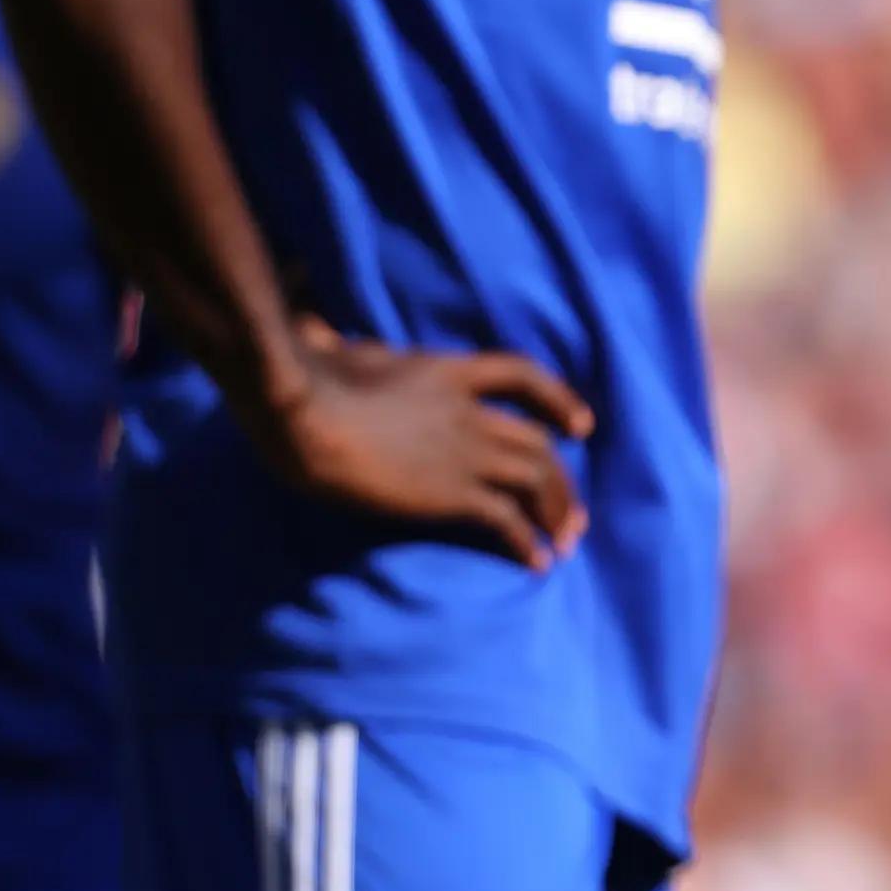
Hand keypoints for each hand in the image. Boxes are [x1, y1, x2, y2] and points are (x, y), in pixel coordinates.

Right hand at [250, 315, 593, 569]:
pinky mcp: (453, 493)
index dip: (558, 399)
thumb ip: (340, 344)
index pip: (522, 376)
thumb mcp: (337, 348)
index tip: (581, 425)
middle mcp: (471, 412)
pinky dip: (526, 542)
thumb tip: (312, 326)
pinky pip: (506, 520)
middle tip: (573, 514)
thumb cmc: (309, 377)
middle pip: (537, 443)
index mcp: (449, 372)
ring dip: (556, 512)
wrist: (309, 413)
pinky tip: (536, 563)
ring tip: (565, 542)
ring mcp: (467, 453)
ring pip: (535, 479)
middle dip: (562, 481)